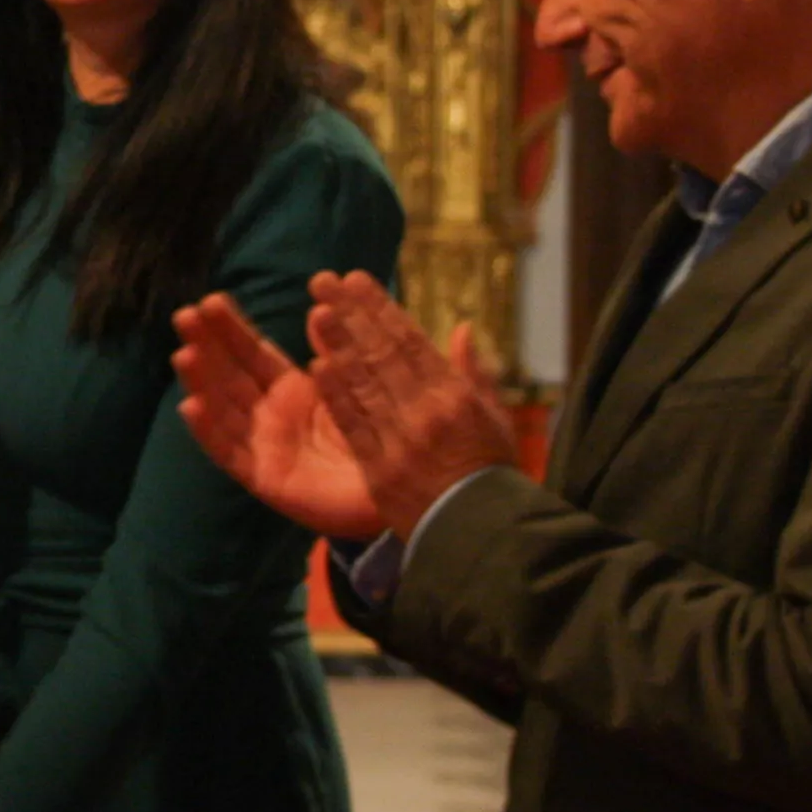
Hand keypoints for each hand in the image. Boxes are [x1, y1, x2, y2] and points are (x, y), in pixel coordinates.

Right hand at [171, 291, 383, 540]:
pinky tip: (191, 407)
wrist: (402, 491)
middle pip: (229, 375)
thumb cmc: (379, 437)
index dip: (230, 328)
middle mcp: (270, 415)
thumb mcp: (355, 384)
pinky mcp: (263, 478)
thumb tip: (318, 308)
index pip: (253, 352)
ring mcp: (263, 446)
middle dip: (206, 345)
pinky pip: (230, 453)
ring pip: (222, 409)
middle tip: (185, 315)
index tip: (211, 300)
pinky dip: (208, 432)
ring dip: (200, 382)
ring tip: (183, 354)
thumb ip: (337, 349)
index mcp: (292, 389)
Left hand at [303, 272, 516, 540]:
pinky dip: (337, 396)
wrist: (481, 532)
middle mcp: (425, 411)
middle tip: (323, 282)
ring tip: (315, 313)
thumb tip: (461, 328)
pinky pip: (355, 426)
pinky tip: (317, 368)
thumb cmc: (490, 472)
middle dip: (351, 314)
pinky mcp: (379, 469)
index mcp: (454, 396)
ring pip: (365, 383)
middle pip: (382, 354)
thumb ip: (475, 372)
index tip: (357, 280)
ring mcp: (400, 440)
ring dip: (338, 345)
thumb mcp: (496, 418)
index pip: (410, 341)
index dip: (380, 308)